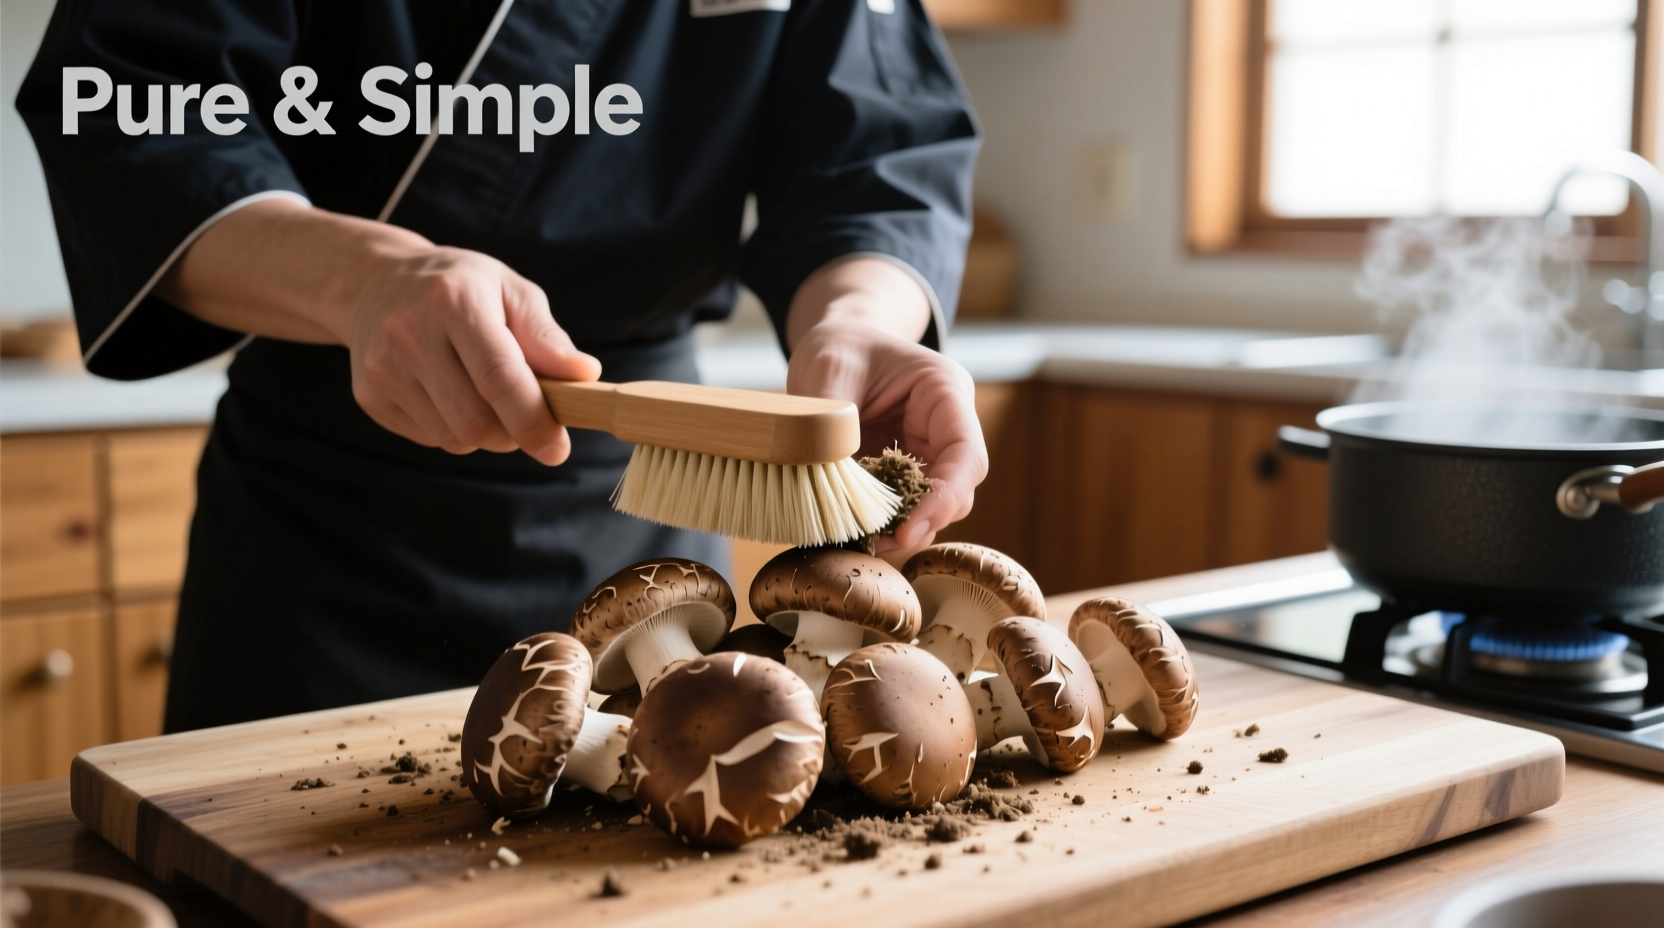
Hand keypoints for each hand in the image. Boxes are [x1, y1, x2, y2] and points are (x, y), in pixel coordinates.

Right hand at [343, 245, 598, 463]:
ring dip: (484, 433)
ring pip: (452, 438)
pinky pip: (429, 439)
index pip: (498, 377)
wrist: (375, 283)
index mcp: (454, 300)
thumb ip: (546, 336)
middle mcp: (410, 333)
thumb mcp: (509, 291)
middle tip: (525, 415)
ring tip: (485, 396)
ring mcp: (383, 368)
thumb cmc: (460, 288)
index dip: (532, 420)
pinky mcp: (369, 395)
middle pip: (474, 420)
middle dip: (512, 433)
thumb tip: (585, 375)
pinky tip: (450, 394)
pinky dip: (453, 430)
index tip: (557, 448)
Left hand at [785, 259, 987, 559]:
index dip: (944, 497)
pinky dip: (882, 524)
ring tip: (860, 541)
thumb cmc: (840, 346)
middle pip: (958, 490)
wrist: (835, 344)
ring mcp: (929, 454)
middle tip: (876, 543)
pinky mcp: (905, 474)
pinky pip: (904, 508)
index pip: (966, 455)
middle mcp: (947, 428)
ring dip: (901, 528)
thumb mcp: (829, 368)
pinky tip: (852, 533)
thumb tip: (828, 472)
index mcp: (945, 392)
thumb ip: (832, 418)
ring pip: (934, 507)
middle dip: (921, 521)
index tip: (907, 527)